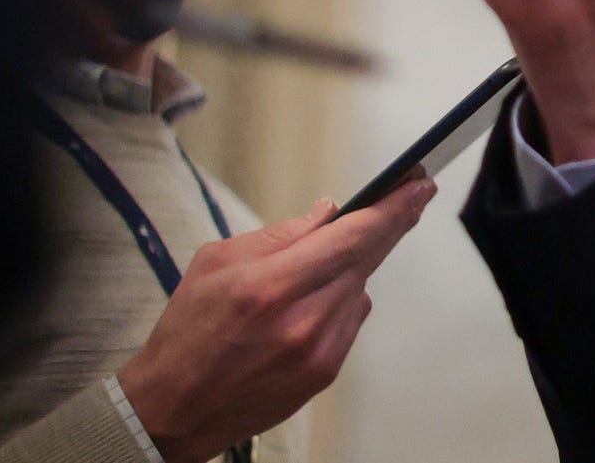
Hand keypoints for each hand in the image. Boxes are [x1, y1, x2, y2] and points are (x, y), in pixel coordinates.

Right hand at [117, 178, 433, 462]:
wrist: (174, 409)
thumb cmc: (187, 333)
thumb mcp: (215, 264)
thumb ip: (278, 235)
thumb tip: (328, 212)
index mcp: (270, 286)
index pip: (352, 236)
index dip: (394, 207)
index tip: (420, 184)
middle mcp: (302, 321)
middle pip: (367, 259)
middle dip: (393, 223)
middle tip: (414, 195)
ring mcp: (319, 351)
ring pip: (360, 287)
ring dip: (352, 267)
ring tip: (318, 265)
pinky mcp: (325, 372)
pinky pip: (350, 318)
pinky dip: (340, 299)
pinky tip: (311, 301)